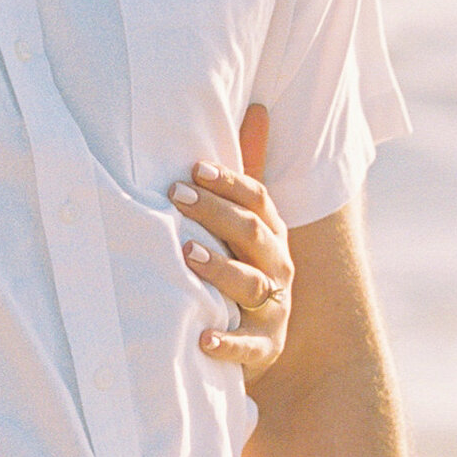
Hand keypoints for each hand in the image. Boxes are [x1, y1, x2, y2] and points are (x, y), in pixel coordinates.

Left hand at [173, 101, 292, 379]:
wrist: (260, 342)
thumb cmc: (242, 268)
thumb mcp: (247, 222)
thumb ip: (248, 172)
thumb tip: (259, 108)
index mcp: (272, 235)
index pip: (259, 201)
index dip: (230, 183)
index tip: (194, 168)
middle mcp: (278, 267)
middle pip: (253, 234)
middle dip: (217, 213)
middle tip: (177, 196)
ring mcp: (274, 309)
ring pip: (251, 284)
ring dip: (219, 268)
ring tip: (186, 254)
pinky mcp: (264, 348)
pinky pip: (248, 346)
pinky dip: (227, 341)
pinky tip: (202, 336)